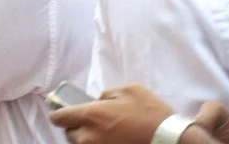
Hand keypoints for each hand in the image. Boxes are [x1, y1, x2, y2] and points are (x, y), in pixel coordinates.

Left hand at [48, 84, 174, 143]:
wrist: (171, 141)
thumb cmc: (151, 114)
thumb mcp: (130, 90)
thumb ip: (107, 94)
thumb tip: (97, 101)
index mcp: (91, 115)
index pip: (59, 118)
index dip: (58, 114)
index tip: (60, 113)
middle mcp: (89, 136)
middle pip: (69, 134)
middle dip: (76, 127)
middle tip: (89, 123)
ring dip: (86, 138)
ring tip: (103, 132)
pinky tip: (112, 139)